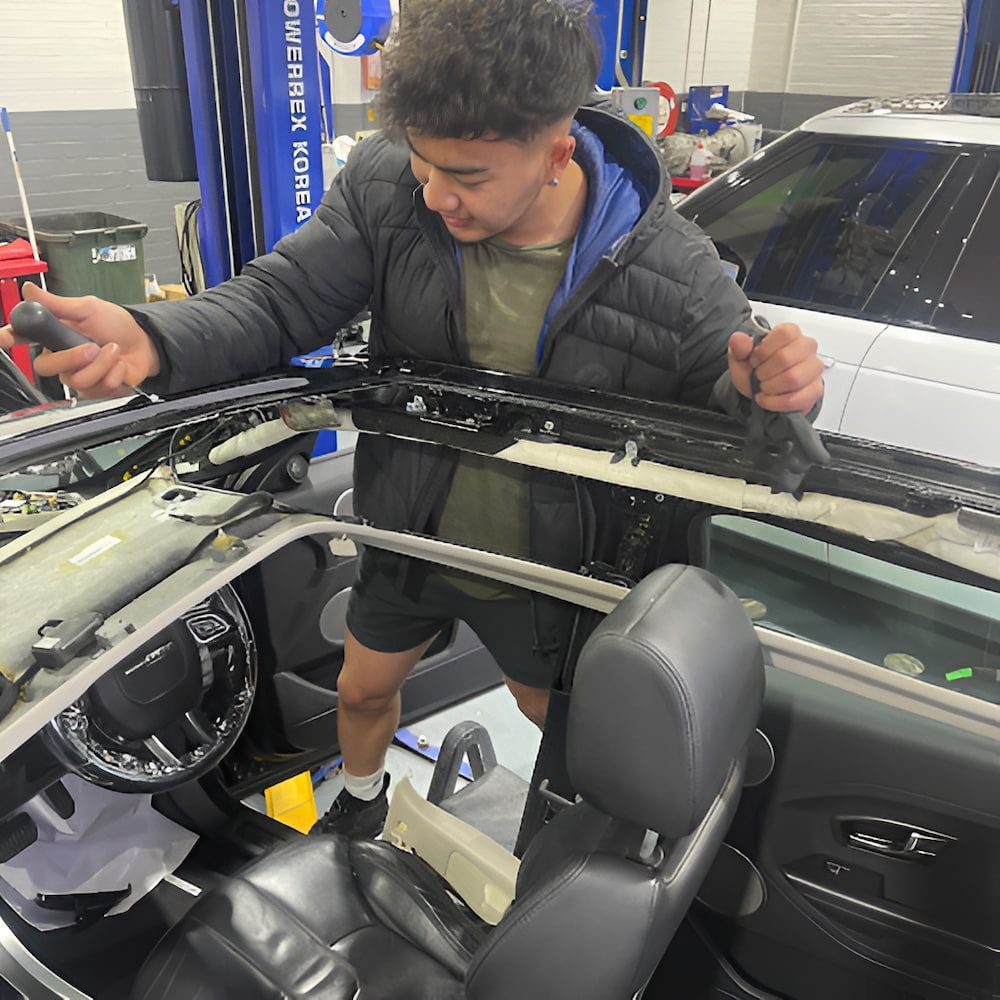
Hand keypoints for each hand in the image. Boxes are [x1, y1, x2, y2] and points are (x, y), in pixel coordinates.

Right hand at [0, 282, 160, 398]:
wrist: (145, 346)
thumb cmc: (117, 325)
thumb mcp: (88, 308)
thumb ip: (57, 304)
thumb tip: (28, 290)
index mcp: (54, 334)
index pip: (23, 338)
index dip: (10, 338)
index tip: (5, 338)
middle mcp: (61, 356)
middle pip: (45, 366)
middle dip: (72, 357)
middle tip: (93, 346)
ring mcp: (76, 374)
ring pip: (75, 380)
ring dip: (102, 363)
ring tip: (114, 351)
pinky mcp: (94, 389)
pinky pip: (96, 388)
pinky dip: (113, 374)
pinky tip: (119, 366)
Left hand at [728, 322, 823, 413]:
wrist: (760, 390)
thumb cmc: (754, 369)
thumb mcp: (740, 356)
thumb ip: (739, 346)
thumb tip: (739, 339)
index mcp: (790, 333)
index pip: (784, 334)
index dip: (764, 350)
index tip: (754, 360)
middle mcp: (806, 347)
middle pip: (785, 358)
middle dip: (764, 372)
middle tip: (758, 376)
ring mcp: (814, 368)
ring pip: (793, 379)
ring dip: (770, 387)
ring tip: (763, 387)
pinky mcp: (815, 390)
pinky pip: (797, 398)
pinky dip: (775, 402)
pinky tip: (766, 399)